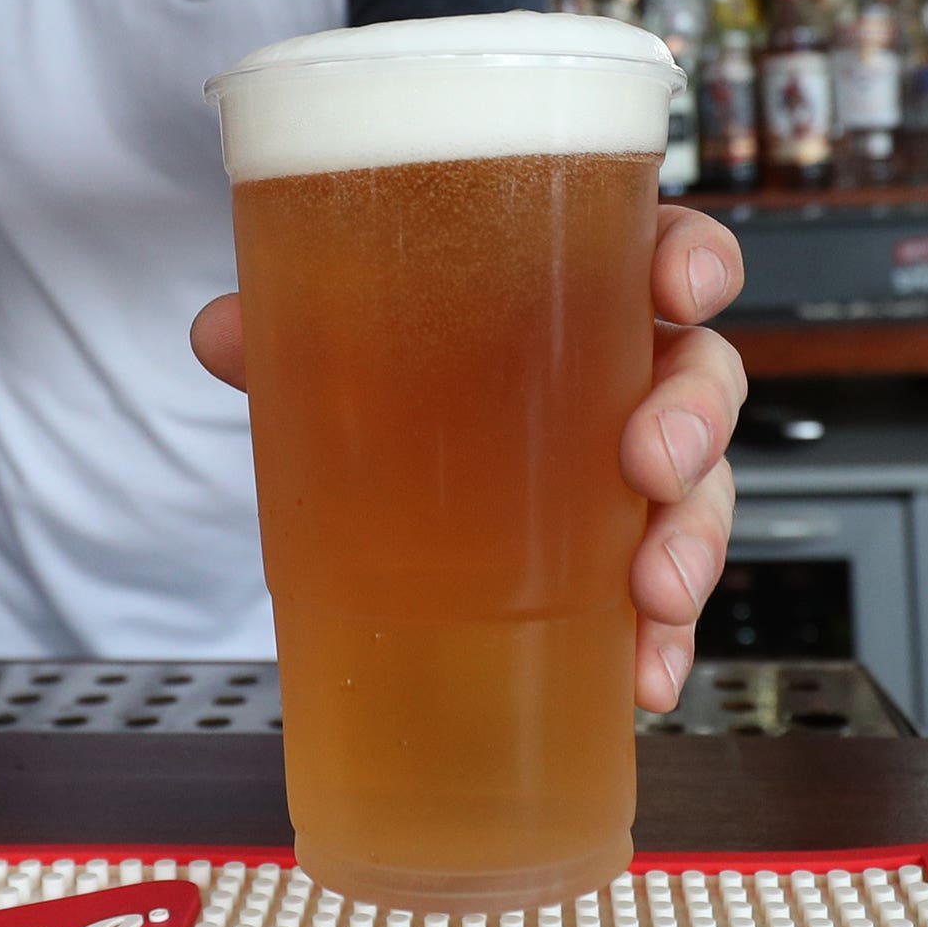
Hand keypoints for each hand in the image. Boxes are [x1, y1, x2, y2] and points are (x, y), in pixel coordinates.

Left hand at [186, 204, 748, 713]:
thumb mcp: (346, 333)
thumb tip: (223, 335)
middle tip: (650, 463)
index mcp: (588, 287)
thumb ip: (291, 328)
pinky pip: (665, 594)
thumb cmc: (413, 358)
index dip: (696, 261)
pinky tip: (643, 676)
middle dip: (695, 421)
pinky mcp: (619, 552)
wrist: (391, 446)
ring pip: (701, 492)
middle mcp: (631, 370)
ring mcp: (637, 466)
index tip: (684, 288)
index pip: (668, 250)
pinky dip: (663, 639)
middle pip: (704, 377)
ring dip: (693, 543)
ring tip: (653, 595)